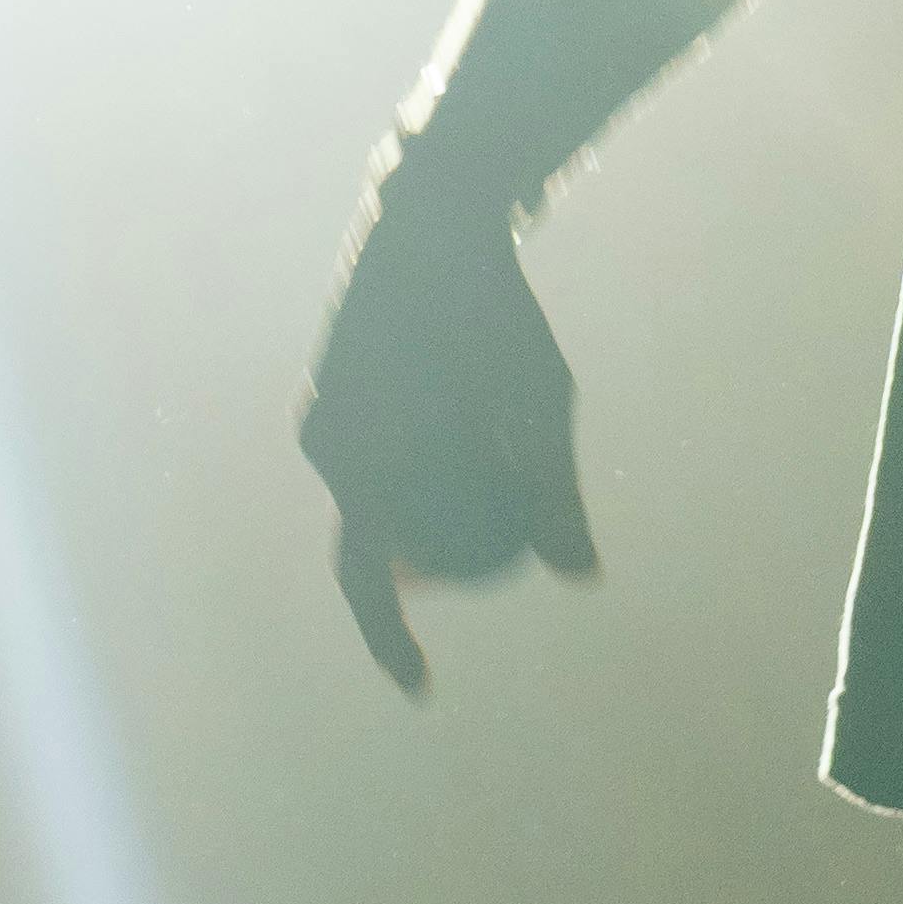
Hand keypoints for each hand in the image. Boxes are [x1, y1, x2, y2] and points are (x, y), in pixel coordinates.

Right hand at [300, 171, 597, 697]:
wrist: (432, 214)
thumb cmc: (494, 309)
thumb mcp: (539, 400)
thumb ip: (554, 491)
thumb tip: (581, 574)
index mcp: (360, 459)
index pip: (365, 581)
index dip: (391, 643)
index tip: (421, 689)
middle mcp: (325, 443)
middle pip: (375, 542)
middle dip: (429, 567)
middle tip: (488, 575)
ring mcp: (321, 413)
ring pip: (372, 496)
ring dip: (423, 514)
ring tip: (490, 503)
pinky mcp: (331, 387)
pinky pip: (367, 456)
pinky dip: (409, 471)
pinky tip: (463, 455)